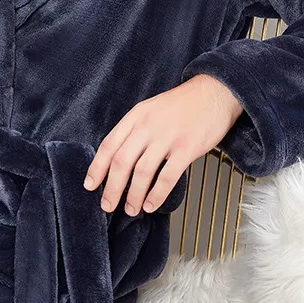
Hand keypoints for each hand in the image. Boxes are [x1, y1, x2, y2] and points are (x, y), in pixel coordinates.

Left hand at [83, 74, 243, 214]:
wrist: (214, 93)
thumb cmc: (182, 104)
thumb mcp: (151, 108)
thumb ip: (135, 129)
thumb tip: (119, 158)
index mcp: (136, 116)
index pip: (109, 144)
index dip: (97, 167)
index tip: (89, 185)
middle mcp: (148, 126)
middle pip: (122, 162)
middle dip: (112, 188)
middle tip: (107, 205)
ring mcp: (167, 137)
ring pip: (142, 172)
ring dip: (133, 195)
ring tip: (130, 209)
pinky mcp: (187, 148)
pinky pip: (167, 177)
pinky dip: (156, 195)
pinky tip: (151, 204)